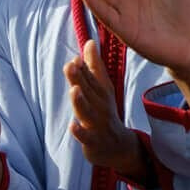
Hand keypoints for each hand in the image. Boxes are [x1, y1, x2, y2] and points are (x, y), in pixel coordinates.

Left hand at [65, 40, 148, 177]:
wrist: (118, 147)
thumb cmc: (105, 113)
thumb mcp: (102, 89)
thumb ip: (94, 66)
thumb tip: (89, 42)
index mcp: (103, 93)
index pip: (93, 77)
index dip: (86, 66)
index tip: (80, 53)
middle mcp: (102, 106)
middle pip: (90, 92)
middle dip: (81, 79)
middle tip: (72, 65)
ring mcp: (98, 124)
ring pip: (88, 112)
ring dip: (81, 102)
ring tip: (74, 90)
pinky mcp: (93, 141)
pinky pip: (86, 137)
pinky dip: (80, 132)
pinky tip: (73, 125)